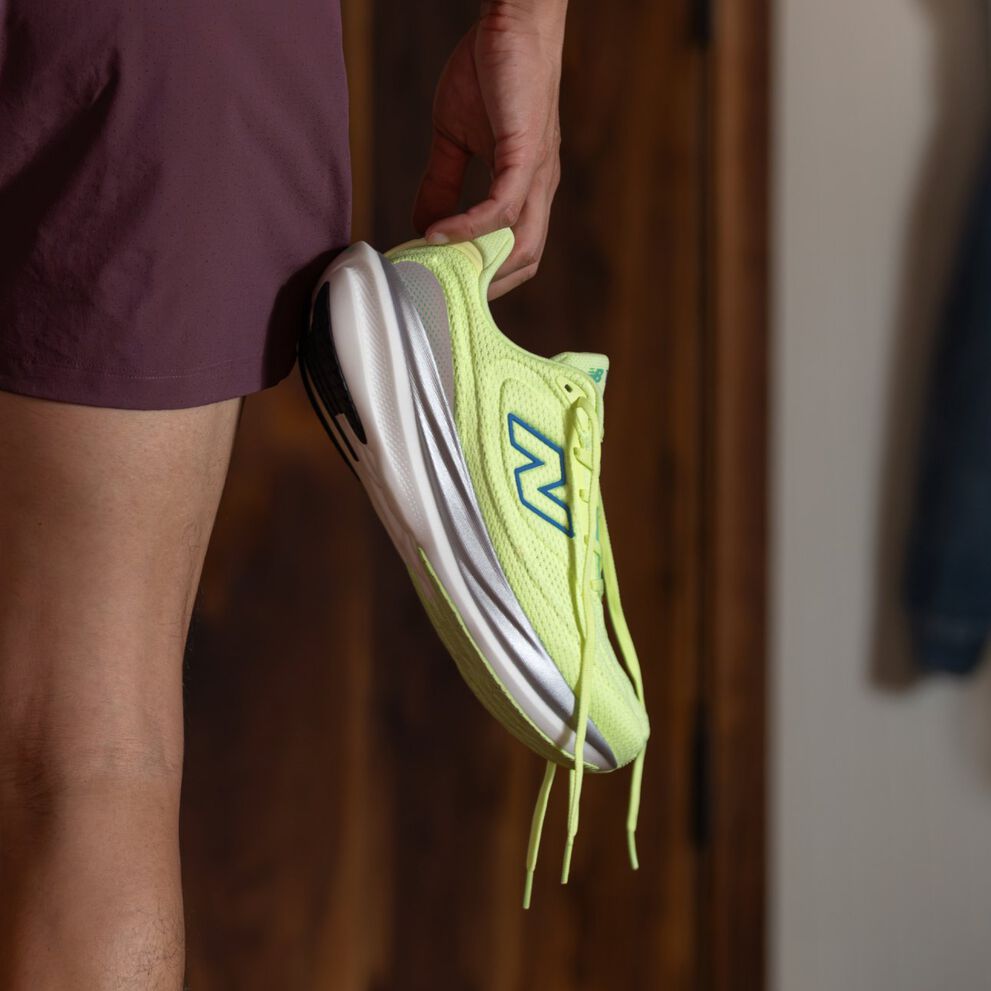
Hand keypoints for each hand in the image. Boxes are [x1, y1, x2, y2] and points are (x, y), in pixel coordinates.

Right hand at [412, 1, 566, 298]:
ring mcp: (536, 174)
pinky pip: (502, 206)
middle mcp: (538, 189)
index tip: (449, 284)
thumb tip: (424, 225)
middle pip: (526, 260)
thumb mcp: (456, 138)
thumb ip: (442, 183)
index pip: (516, 251)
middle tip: (445, 292)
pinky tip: (438, 234)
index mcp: (525, 188)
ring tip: (437, 268)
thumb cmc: (491, 72)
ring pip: (521, 244)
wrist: (514, 22)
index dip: (487, 276)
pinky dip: (470, 227)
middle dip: (487, 286)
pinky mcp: (526, 153)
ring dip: (478, 264)